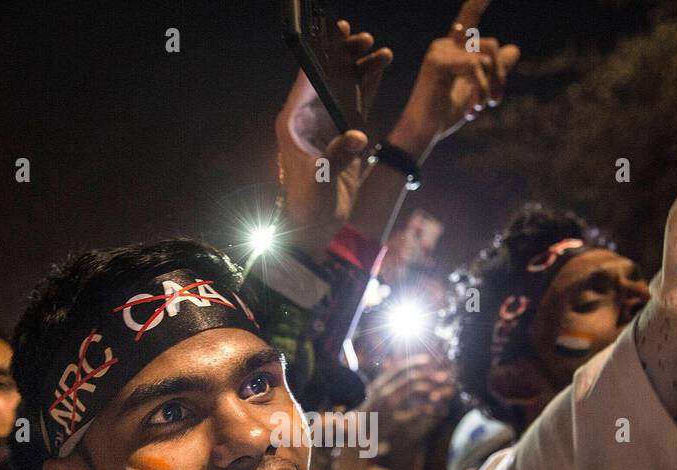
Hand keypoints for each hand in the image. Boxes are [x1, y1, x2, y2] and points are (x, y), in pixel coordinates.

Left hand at [276, 20, 391, 260]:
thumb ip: (337, 156)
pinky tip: (381, 64)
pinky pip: (359, 101)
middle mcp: (310, 116)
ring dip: (360, 66)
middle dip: (345, 55)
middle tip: (364, 40)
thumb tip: (358, 137)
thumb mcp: (319, 181)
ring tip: (379, 51)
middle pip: (328, 75)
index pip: (307, 78)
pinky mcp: (346, 133)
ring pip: (346, 85)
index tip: (337, 34)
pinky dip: (370, 83)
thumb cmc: (308, 206)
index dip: (322, 53)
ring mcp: (329, 123)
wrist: (316, 228)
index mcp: (294, 122)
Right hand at [362, 353, 455, 446]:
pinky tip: (434, 407)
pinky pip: (416, 410)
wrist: (358, 433)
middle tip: (442, 376)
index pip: (398, 368)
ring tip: (441, 391)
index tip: (428, 360)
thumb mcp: (375, 395)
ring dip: (430, 387)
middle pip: (410, 377)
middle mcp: (383, 391)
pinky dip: (427, 407)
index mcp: (379, 384)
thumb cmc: (370, 413)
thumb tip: (398, 369)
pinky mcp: (395, 420)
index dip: (414, 362)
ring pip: (414, 389)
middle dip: (428, 375)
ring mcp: (389, 405)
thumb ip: (387, 383)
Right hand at [388, 0, 520, 162]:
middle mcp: (446, 45)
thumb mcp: (476, 90)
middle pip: (491, 45)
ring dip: (491, 86)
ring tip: (481, 107)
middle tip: (495, 101)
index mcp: (454, 50)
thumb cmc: (444, 113)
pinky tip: (472, 110)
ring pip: (486, 56)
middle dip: (500, 75)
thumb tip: (514, 49)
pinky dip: (480, 90)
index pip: (468, 19)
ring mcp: (440, 51)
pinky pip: (475, 67)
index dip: (477, 3)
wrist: (422, 133)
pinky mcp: (438, 62)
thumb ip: (494, 70)